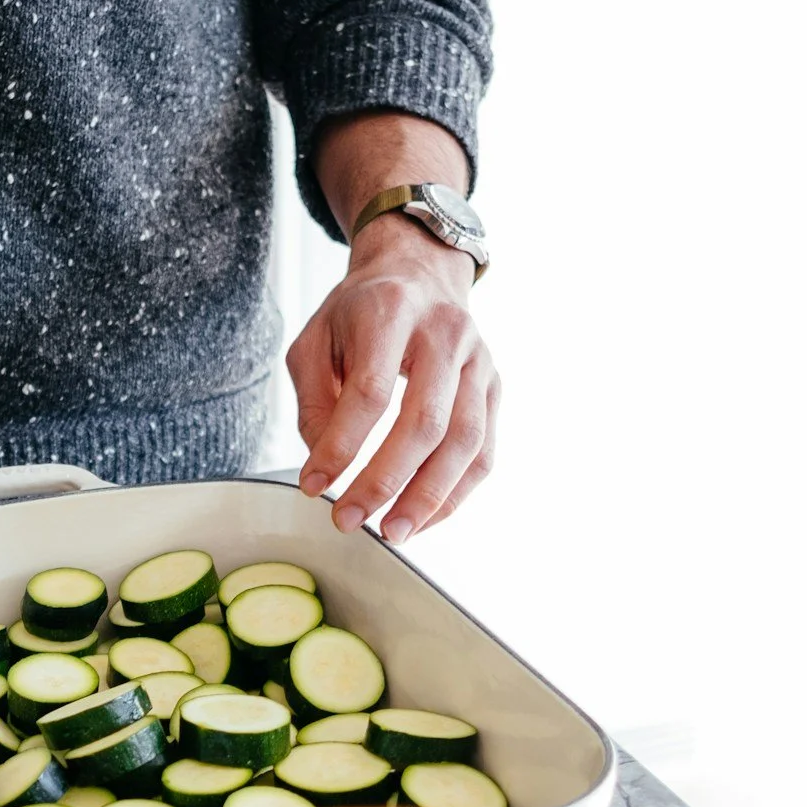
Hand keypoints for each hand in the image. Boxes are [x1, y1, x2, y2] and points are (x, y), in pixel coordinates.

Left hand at [288, 114, 499, 539]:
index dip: (341, 445)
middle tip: (350, 520)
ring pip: (463, 441)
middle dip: (385, 480)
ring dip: (428, 496)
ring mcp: (478, 361)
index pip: (370, 390)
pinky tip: (423, 517)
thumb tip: (325, 465)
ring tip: (393, 532)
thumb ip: (313, 401)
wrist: (419, 275)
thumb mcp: (315, 341)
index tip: (312, 485)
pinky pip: (483, 451)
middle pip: (424, 420)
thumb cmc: (358, 315)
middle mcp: (445, 333)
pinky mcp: (494, 387)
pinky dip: (455, 493)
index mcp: (391, 312)